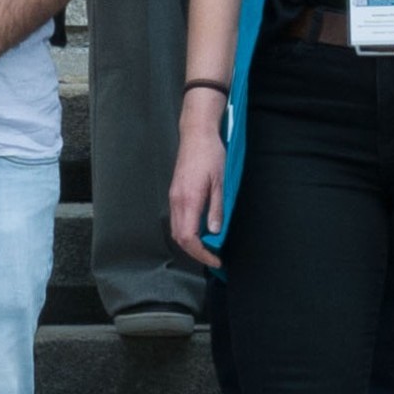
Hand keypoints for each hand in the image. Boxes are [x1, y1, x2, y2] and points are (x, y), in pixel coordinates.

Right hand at [167, 87, 226, 260]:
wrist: (196, 134)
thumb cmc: (211, 155)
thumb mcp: (220, 182)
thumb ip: (216, 209)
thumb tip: (215, 232)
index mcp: (188, 200)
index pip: (189, 238)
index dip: (201, 253)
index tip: (215, 258)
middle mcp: (177, 201)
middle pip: (179, 238)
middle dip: (195, 252)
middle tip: (213, 257)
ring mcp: (174, 197)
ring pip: (176, 230)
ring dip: (190, 243)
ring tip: (208, 247)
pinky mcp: (174, 193)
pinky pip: (177, 220)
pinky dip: (187, 231)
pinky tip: (200, 230)